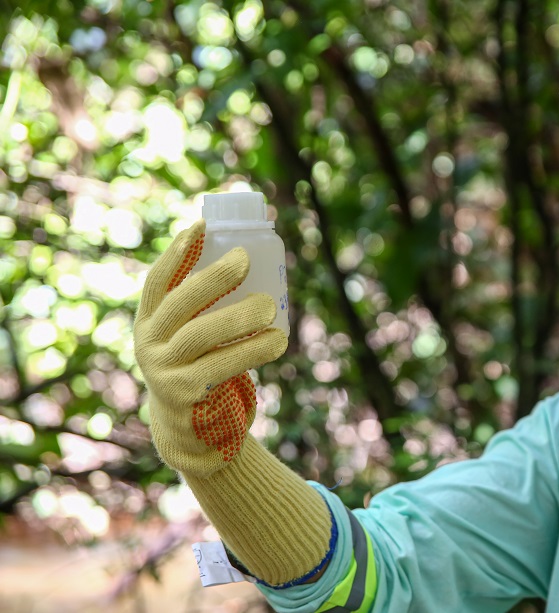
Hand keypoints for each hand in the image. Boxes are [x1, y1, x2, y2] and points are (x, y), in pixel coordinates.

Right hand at [134, 220, 286, 476]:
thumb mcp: (193, 336)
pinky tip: (278, 341)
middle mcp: (149, 344)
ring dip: (240, 317)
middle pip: (180, 303)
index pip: (157, 281)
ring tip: (271, 306)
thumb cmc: (201, 368)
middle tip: (245, 259)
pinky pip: (223, 366)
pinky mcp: (186, 395)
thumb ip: (208, 307)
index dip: (177, 251)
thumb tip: (253, 257)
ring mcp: (164, 371)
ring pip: (202, 336)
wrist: (193, 431)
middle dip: (213, 277)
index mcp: (149, 322)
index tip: (202, 225)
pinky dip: (254, 351)